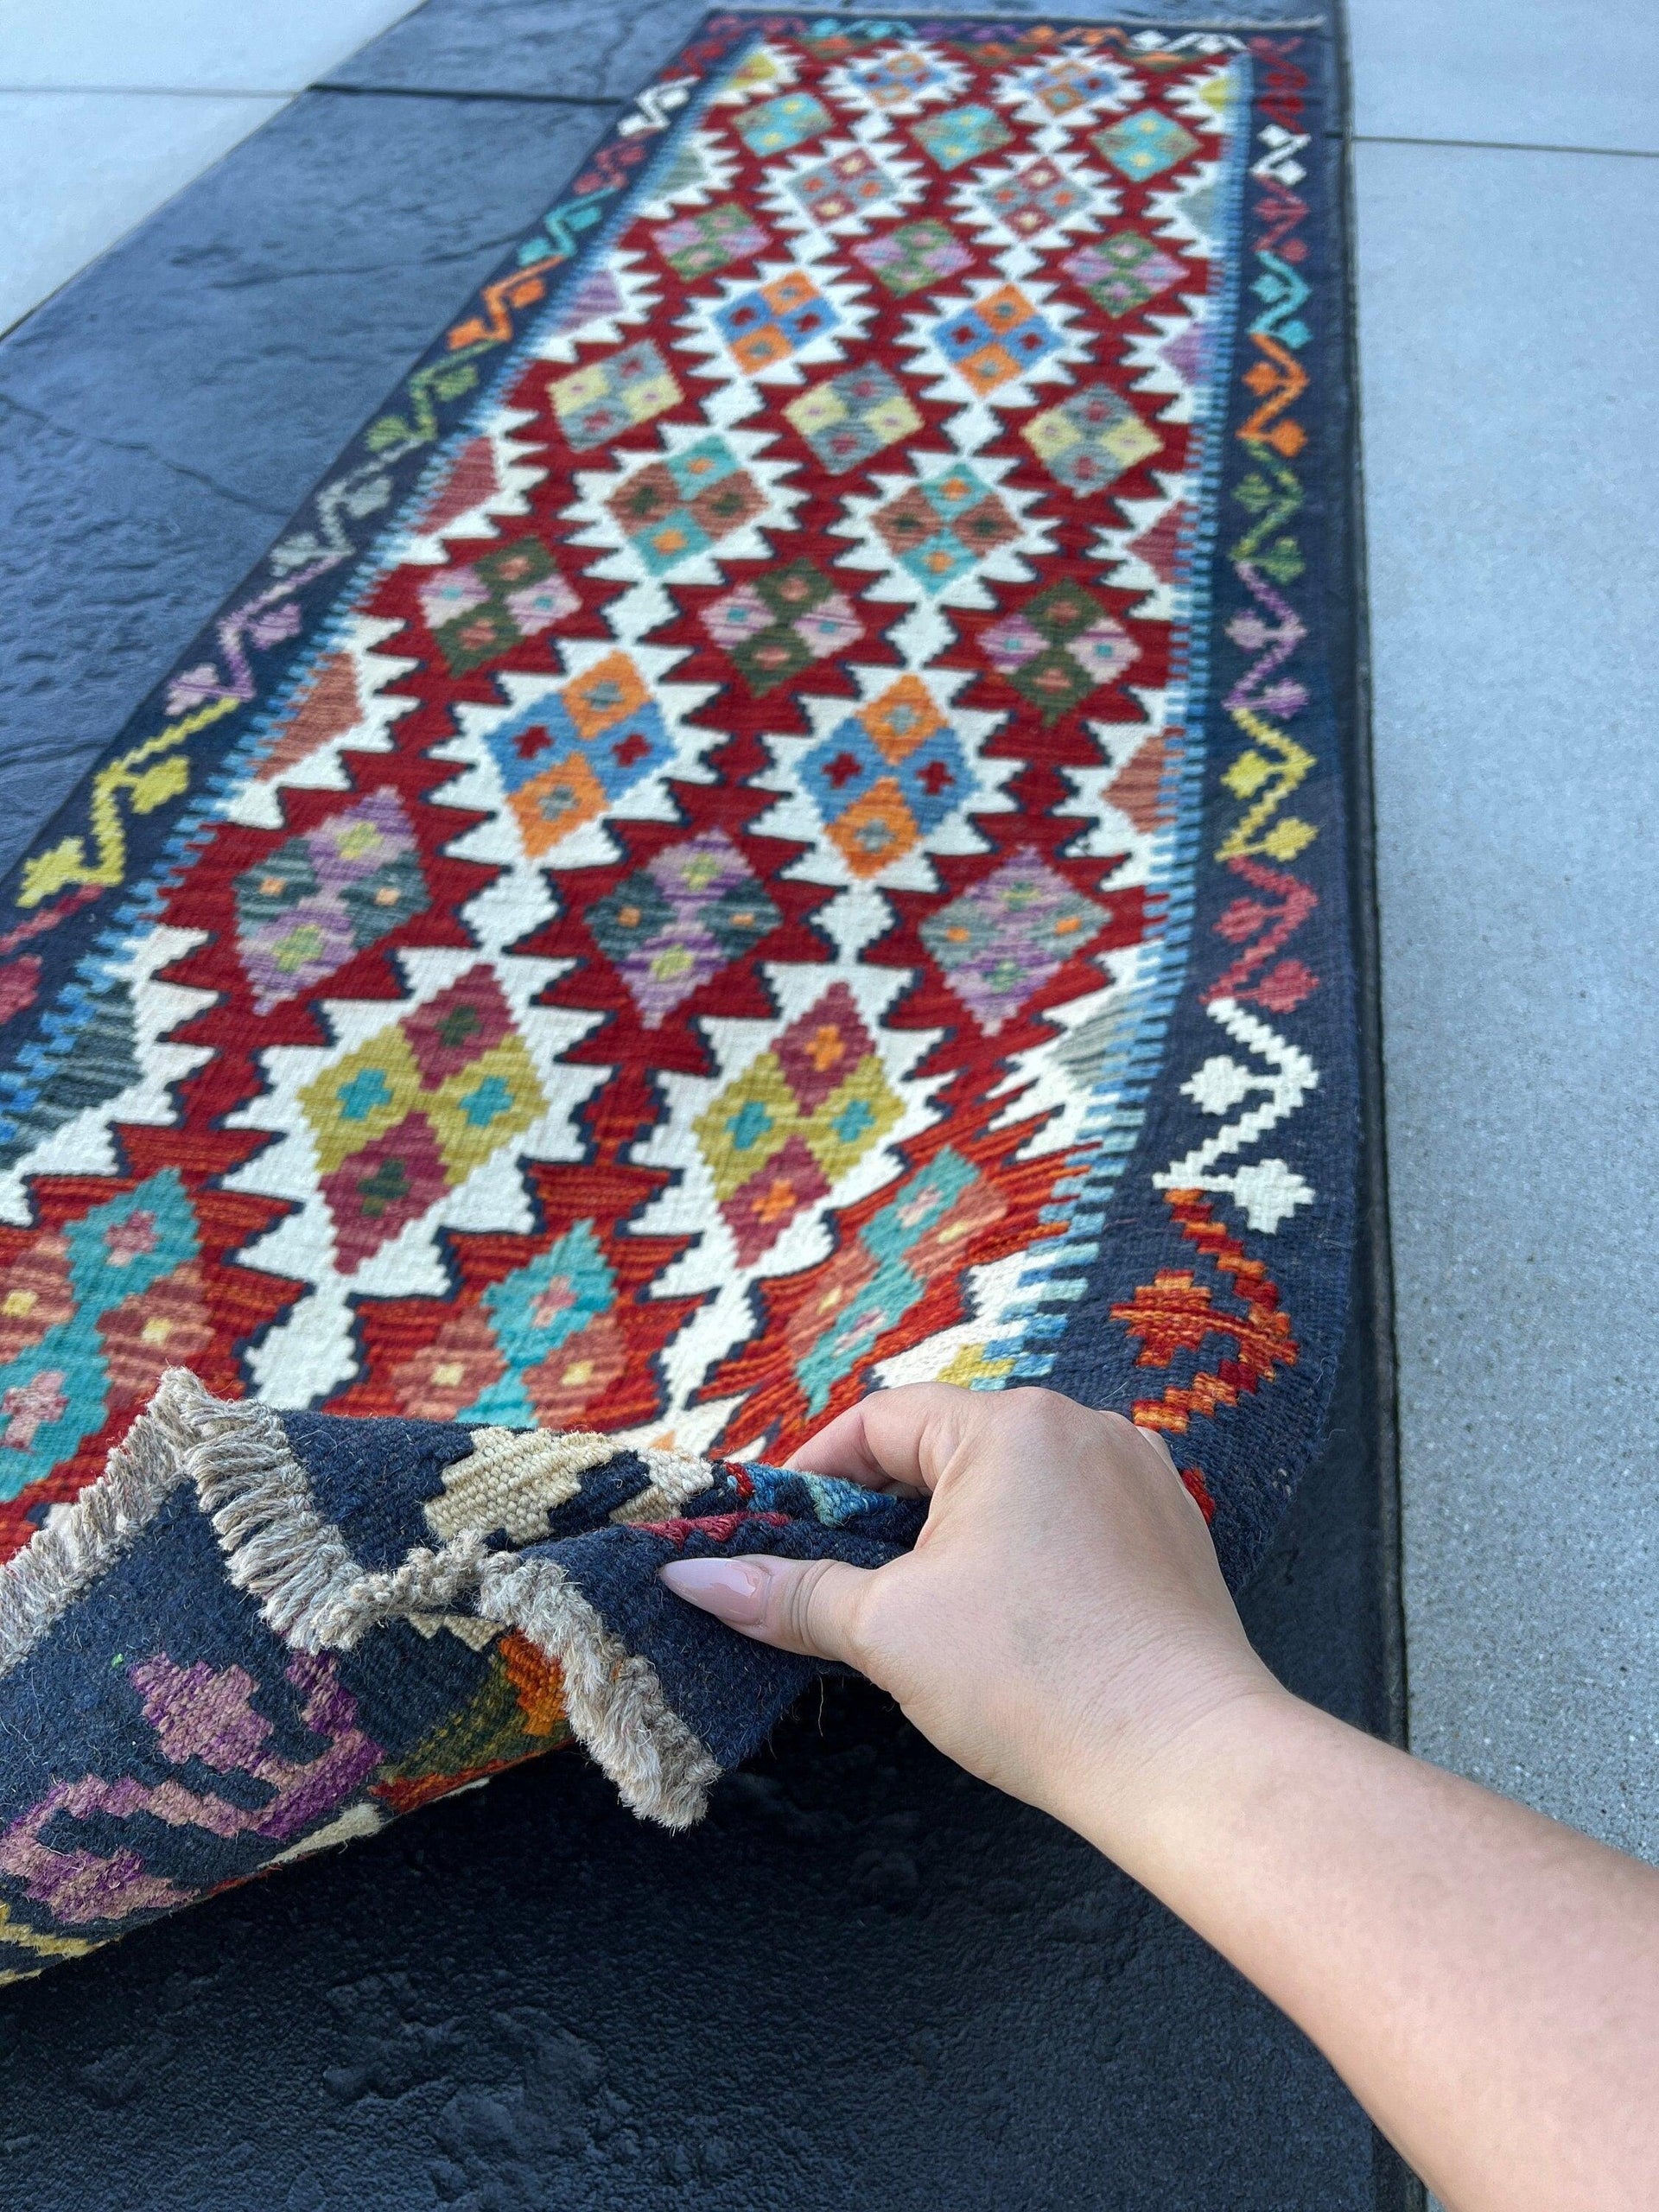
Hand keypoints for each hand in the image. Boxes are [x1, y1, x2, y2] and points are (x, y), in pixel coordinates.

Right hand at [659, 1383, 1283, 1852]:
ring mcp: (1139, 1476)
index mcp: (1011, 1425)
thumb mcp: (890, 1631)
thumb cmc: (1035, 1681)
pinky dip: (1024, 1552)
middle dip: (885, 1509)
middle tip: (837, 1581)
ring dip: (956, 1532)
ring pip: (1013, 1484)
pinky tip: (1009, 1621)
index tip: (772, 1533)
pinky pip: (1072, 1517)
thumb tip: (689, 1576)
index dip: (813, 1475)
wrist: (1188, 1759)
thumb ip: (789, 1594)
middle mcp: (1083, 1427)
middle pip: (948, 1447)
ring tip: (921, 1608)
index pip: (880, 1421)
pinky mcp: (1173, 1532)